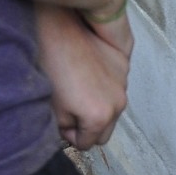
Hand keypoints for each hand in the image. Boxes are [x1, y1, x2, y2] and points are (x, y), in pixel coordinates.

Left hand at [34, 4, 129, 149]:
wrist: (58, 30)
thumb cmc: (52, 67)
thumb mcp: (52, 109)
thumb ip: (65, 129)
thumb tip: (72, 130)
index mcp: (99, 116)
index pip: (87, 144)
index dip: (71, 135)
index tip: (62, 120)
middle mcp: (118, 101)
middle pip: (105, 130)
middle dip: (89, 125)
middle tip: (70, 108)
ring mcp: (124, 80)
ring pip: (112, 107)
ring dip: (98, 104)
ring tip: (77, 86)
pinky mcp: (124, 63)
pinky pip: (116, 85)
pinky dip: (105, 84)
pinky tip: (87, 72)